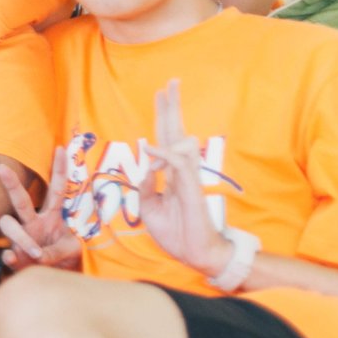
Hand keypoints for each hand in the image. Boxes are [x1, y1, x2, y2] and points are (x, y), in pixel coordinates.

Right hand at [0, 147, 82, 269]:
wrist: (53, 277)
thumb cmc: (63, 257)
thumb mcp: (70, 251)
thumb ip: (57, 251)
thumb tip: (37, 254)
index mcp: (52, 216)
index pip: (57, 189)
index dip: (59, 170)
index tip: (62, 148)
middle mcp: (33, 222)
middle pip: (21, 199)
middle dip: (12, 184)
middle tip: (2, 168)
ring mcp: (21, 236)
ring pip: (8, 224)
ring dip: (22, 238)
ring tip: (37, 253)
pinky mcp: (14, 254)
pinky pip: (8, 253)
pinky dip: (11, 257)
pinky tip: (13, 260)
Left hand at [138, 79, 232, 276]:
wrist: (194, 255)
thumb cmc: (176, 233)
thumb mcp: (149, 208)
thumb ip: (145, 186)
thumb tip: (143, 166)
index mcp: (171, 174)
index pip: (167, 138)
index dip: (164, 117)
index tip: (161, 94)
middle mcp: (181, 171)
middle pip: (176, 131)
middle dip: (172, 107)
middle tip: (171, 82)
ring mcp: (188, 178)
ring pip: (180, 141)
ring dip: (169, 121)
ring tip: (160, 109)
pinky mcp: (192, 189)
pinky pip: (178, 164)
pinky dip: (163, 154)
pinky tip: (150, 149)